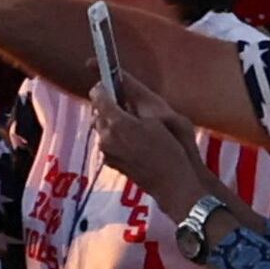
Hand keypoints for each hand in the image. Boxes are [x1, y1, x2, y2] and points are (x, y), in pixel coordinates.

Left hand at [90, 84, 210, 208]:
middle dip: (108, 106)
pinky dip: (114, 138)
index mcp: (117, 123)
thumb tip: (122, 91)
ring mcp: (106, 152)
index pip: (98, 95)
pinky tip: (133, 143)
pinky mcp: (109, 162)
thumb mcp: (156, 120)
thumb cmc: (170, 150)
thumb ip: (134, 103)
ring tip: (133, 126)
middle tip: (126, 107)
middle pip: (97, 112)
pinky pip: (106, 142)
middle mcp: (106, 137)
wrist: (172, 184)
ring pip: (101, 128)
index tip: (111, 84)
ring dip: (111, 123)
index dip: (104, 87)